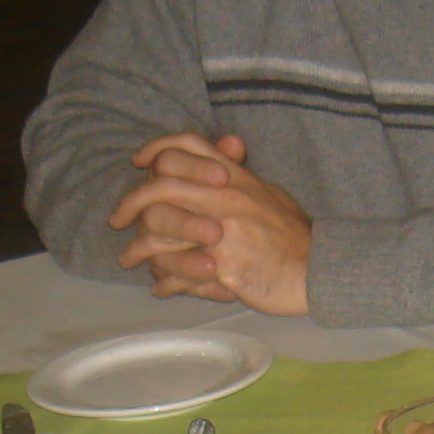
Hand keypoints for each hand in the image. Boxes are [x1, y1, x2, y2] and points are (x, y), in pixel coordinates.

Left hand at [110, 131, 312, 314]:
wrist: (316, 269)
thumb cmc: (292, 234)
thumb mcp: (268, 192)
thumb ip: (240, 173)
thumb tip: (226, 149)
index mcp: (234, 178)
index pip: (187, 146)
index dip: (156, 149)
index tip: (139, 162)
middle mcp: (225, 199)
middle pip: (160, 187)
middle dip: (130, 203)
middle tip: (117, 218)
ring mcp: (222, 233)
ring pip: (160, 233)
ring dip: (139, 248)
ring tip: (129, 259)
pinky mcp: (223, 268)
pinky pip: (179, 273)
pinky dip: (164, 282)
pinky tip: (160, 287)